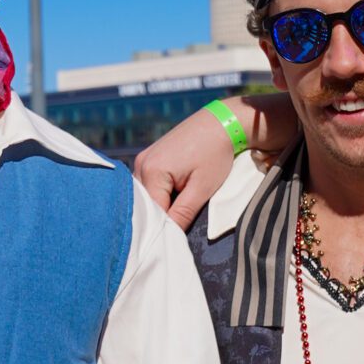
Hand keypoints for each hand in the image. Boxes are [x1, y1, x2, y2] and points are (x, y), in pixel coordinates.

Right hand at [134, 95, 293, 225]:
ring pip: (145, 195)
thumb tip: (170, 237)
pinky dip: (158, 194)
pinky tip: (172, 198)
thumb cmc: (216, 154)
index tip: (175, 240)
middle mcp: (141, 164)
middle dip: (159, 218)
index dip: (164, 228)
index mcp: (152, 171)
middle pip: (145, 204)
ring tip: (176, 213)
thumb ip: (182, 214)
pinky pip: (148, 184)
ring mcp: (143, 159)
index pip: (152, 213)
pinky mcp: (149, 157)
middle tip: (176, 230)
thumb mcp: (202, 188)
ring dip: (159, 206)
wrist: (222, 123)